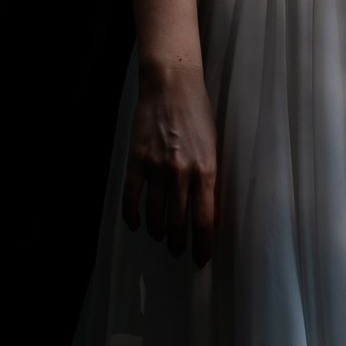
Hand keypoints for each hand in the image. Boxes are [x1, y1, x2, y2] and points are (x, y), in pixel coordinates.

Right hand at [122, 66, 219, 263]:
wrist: (171, 85)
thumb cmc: (198, 114)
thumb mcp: (214, 148)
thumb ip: (212, 184)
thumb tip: (212, 218)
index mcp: (206, 170)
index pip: (204, 220)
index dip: (202, 245)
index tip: (200, 260)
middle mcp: (182, 172)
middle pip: (179, 222)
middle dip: (179, 243)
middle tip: (178, 251)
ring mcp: (156, 167)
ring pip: (155, 214)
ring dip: (158, 231)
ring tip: (160, 237)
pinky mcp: (136, 160)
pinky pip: (131, 197)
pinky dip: (132, 215)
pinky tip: (136, 224)